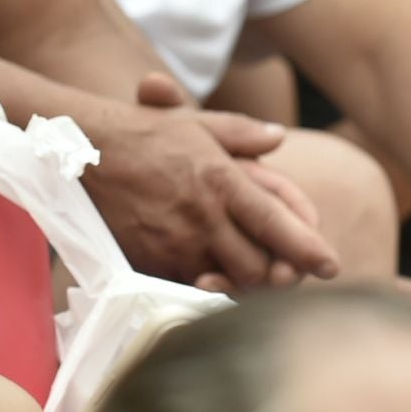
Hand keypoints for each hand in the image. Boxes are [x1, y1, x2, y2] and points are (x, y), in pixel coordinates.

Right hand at [79, 75, 337, 288]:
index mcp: (223, 181)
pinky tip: (210, 275)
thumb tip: (278, 138)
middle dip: (278, 275)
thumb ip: (243, 133)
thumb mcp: (198, 124)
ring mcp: (174, 244)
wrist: (79, 149)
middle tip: (287, 275)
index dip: (309, 250)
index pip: (278, 225)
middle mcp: (204, 217)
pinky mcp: (148, 262)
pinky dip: (205, 286)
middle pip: (259, 268)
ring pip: (226, 282)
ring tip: (251, 277)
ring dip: (243, 283)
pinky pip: (188, 287)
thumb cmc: (144, 134)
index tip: (331, 264)